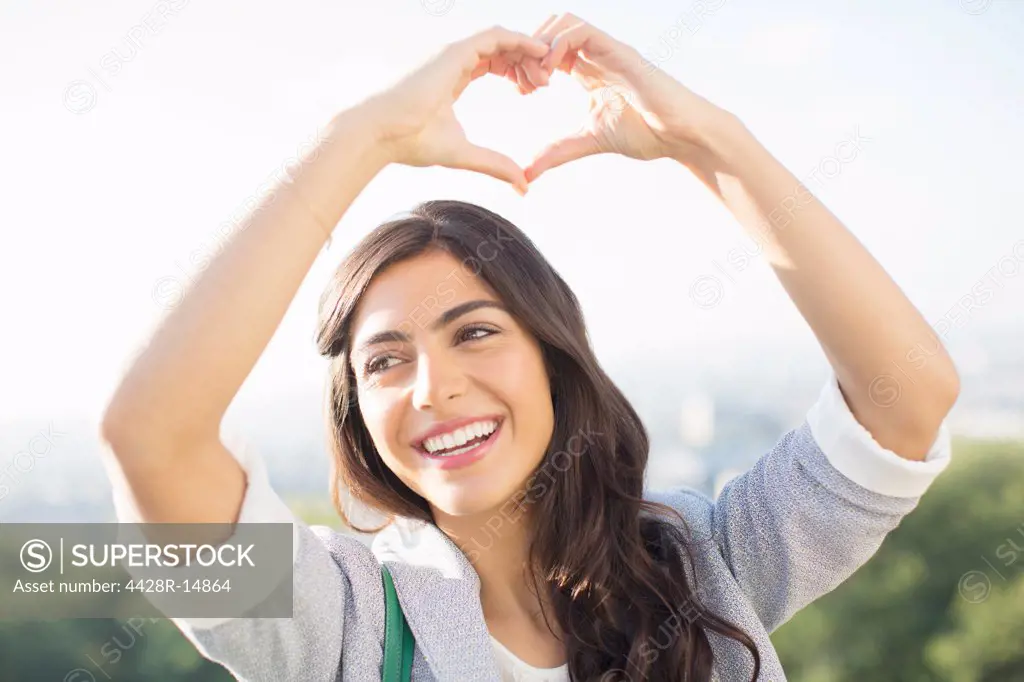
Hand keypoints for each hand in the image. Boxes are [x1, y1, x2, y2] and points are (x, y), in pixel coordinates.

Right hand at [360, 26, 552, 194]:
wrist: (383, 133)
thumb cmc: (412, 143)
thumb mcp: (464, 154)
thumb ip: (494, 164)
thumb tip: (523, 185)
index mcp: (453, 78)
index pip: (492, 63)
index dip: (515, 72)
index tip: (532, 90)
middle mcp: (454, 61)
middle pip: (500, 49)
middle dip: (526, 62)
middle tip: (545, 83)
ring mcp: (454, 53)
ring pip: (502, 40)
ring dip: (527, 52)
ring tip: (545, 73)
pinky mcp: (455, 51)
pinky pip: (496, 35)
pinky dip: (519, 40)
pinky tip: (539, 52)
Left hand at [520, 13, 736, 182]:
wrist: (680, 135)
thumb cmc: (645, 133)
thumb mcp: (589, 141)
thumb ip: (558, 152)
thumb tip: (527, 173)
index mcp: (586, 70)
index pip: (547, 49)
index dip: (527, 64)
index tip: (522, 91)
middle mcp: (595, 54)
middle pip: (549, 28)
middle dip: (529, 51)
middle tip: (526, 85)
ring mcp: (607, 49)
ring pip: (562, 21)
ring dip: (541, 46)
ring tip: (538, 80)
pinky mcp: (618, 51)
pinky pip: (581, 30)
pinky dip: (557, 45)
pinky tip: (551, 74)